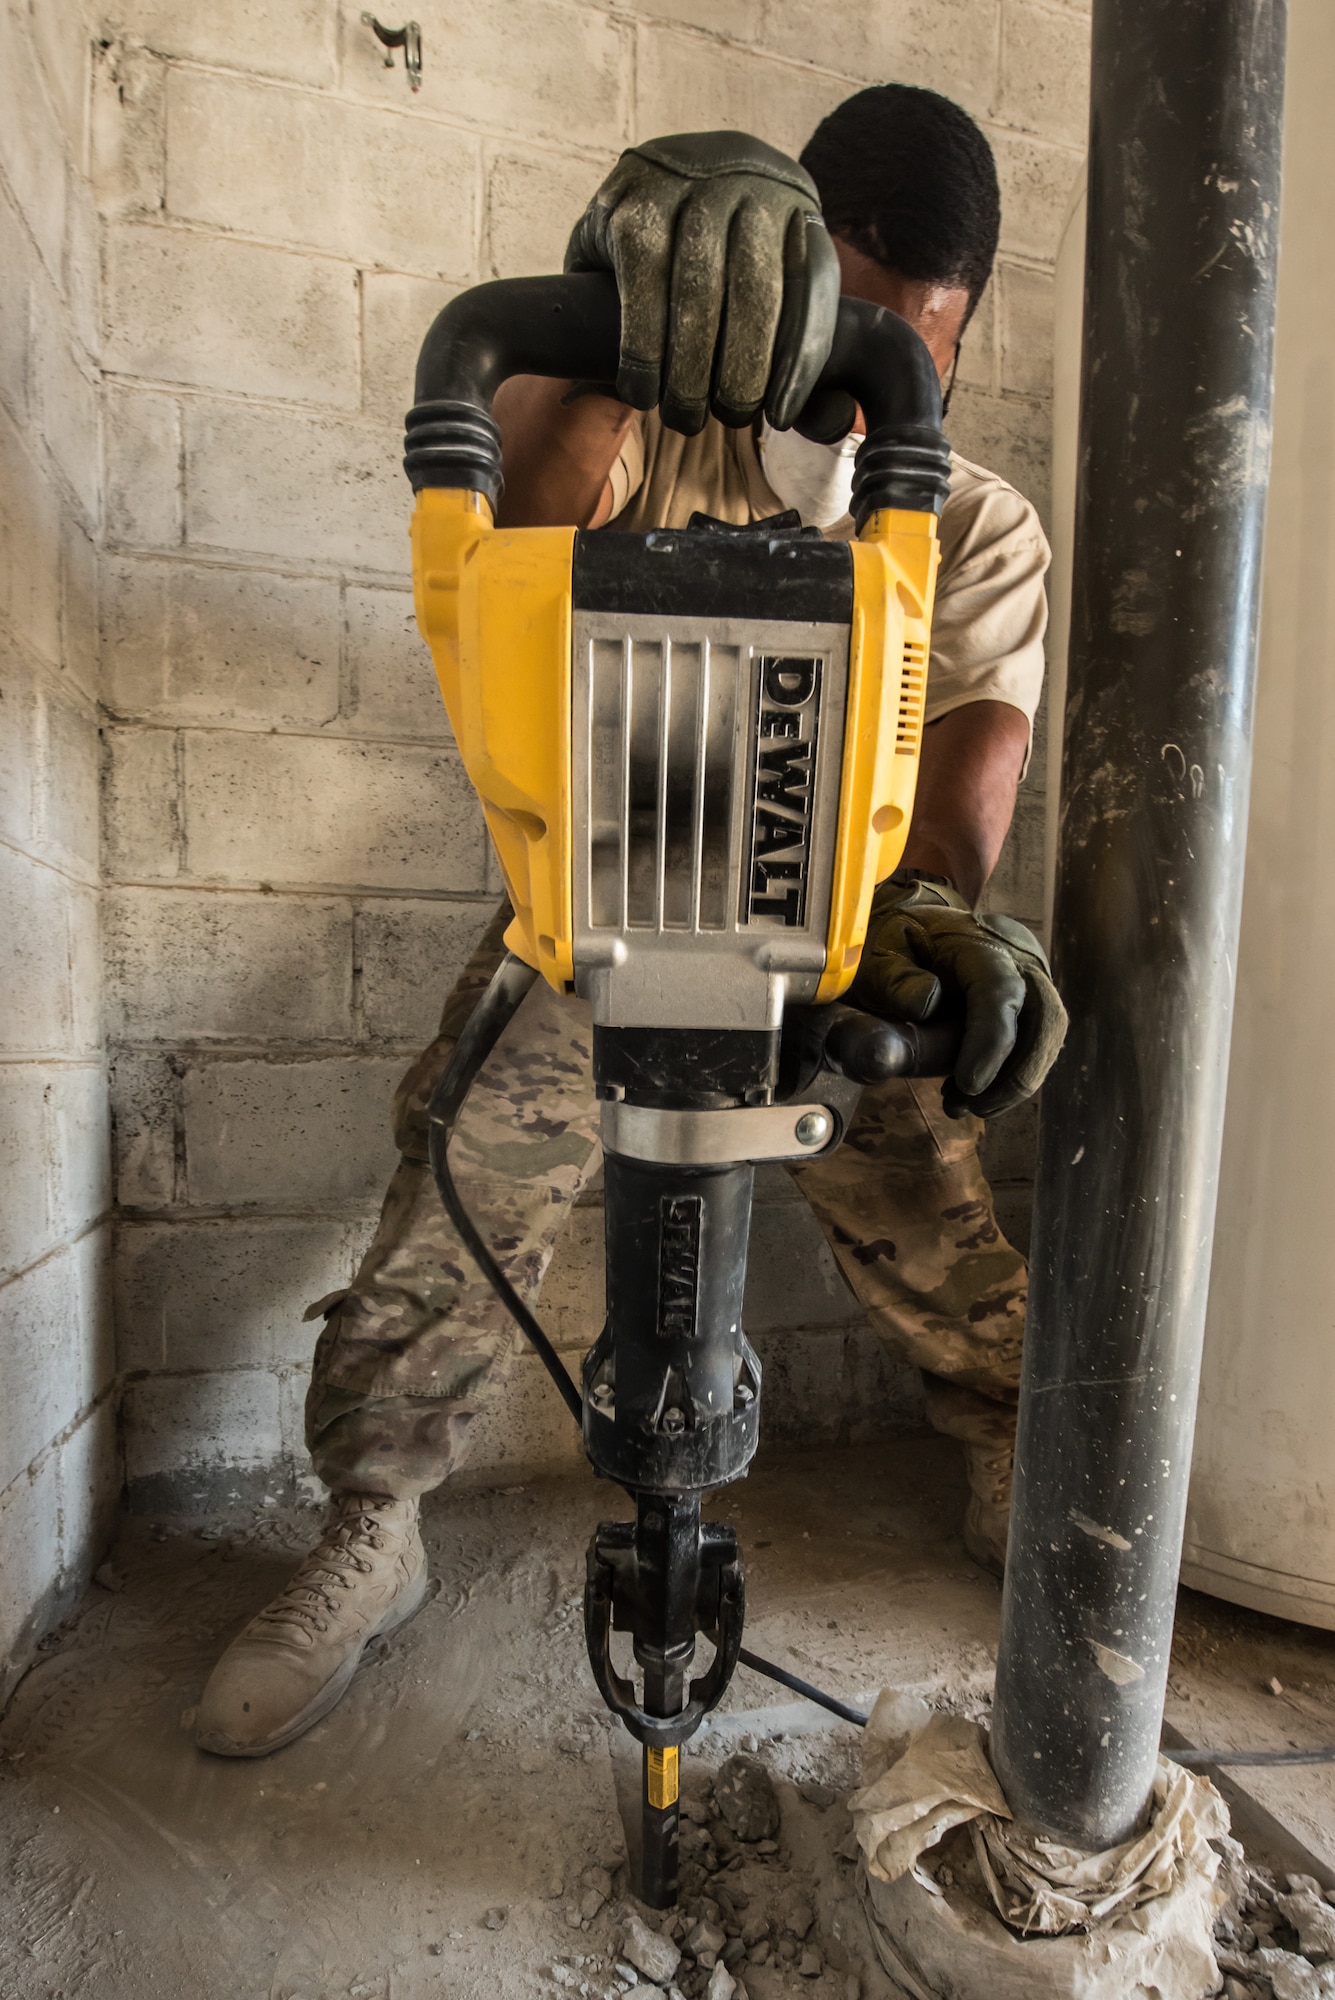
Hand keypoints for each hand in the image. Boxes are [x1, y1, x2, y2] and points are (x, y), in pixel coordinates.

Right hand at [564, 131, 839, 435]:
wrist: (644, 188)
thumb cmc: (718, 265)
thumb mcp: (769, 291)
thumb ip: (800, 354)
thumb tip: (839, 418)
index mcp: (797, 211)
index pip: (813, 286)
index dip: (800, 359)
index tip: (781, 414)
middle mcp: (749, 187)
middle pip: (755, 292)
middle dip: (742, 372)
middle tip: (727, 418)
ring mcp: (688, 188)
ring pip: (697, 294)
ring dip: (689, 373)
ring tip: (683, 417)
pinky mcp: (632, 205)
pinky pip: (642, 288)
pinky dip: (643, 352)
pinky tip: (642, 390)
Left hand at [849, 874, 1067, 1118]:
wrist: (923, 931)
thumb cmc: (898, 945)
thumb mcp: (880, 955)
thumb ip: (894, 978)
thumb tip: (927, 1004)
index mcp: (979, 945)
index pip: (999, 992)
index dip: (990, 1041)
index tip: (969, 1084)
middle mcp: (1018, 962)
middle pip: (1045, 1020)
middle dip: (1015, 1075)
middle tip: (971, 1107)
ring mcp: (1031, 985)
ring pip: (1046, 1039)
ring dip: (1011, 1083)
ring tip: (961, 1105)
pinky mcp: (1031, 1009)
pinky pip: (1035, 1047)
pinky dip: (1008, 1078)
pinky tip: (968, 1094)